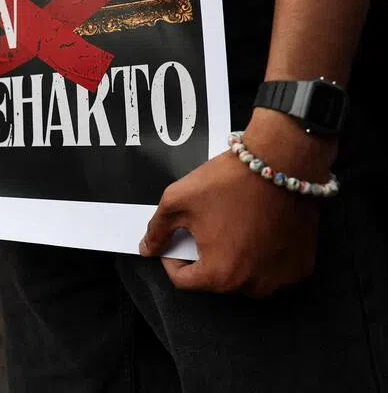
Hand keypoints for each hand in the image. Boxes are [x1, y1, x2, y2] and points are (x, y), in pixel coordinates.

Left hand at [139, 110, 333, 296]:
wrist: (282, 161)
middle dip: (204, 257)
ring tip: (231, 227)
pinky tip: (257, 230)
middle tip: (205, 227)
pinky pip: (272, 270)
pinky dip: (262, 256)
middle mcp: (253, 286)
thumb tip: (146, 251)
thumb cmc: (226, 182)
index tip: (175, 238)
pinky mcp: (302, 266)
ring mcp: (282, 279)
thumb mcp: (177, 201)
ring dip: (233, 259)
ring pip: (245, 277)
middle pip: (216, 280)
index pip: (184, 281)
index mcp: (220, 276)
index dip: (171, 259)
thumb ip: (157, 230)